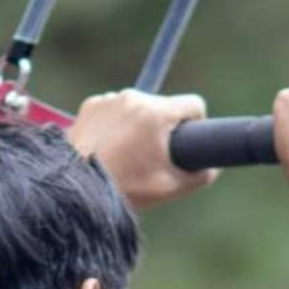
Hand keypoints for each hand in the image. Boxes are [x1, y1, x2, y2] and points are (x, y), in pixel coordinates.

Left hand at [68, 90, 217, 209]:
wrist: (76, 190)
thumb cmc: (124, 189)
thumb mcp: (169, 188)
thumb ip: (200, 176)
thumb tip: (212, 168)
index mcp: (156, 113)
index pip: (193, 104)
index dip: (197, 122)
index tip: (188, 139)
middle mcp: (133, 98)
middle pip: (163, 106)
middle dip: (163, 128)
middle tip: (152, 157)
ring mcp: (109, 99)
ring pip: (137, 108)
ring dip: (138, 125)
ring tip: (127, 155)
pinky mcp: (90, 105)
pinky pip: (114, 110)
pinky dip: (116, 125)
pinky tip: (109, 148)